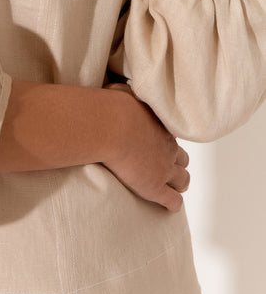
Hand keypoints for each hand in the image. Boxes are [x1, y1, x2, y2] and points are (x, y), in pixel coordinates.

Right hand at [102, 82, 189, 211]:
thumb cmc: (113, 106)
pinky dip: (172, 203)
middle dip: (176, 163)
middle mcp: (168, 147)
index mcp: (161, 125)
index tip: (155, 143)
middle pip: (182, 159)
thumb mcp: (121, 91)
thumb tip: (120, 88)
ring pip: (183, 180)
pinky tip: (168, 205)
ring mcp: (164, 168)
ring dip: (178, 183)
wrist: (111, 126)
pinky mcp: (155, 187)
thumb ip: (125, 91)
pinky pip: (172, 200)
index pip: (171, 136)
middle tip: (165, 166)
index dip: (164, 142)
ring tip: (170, 187)